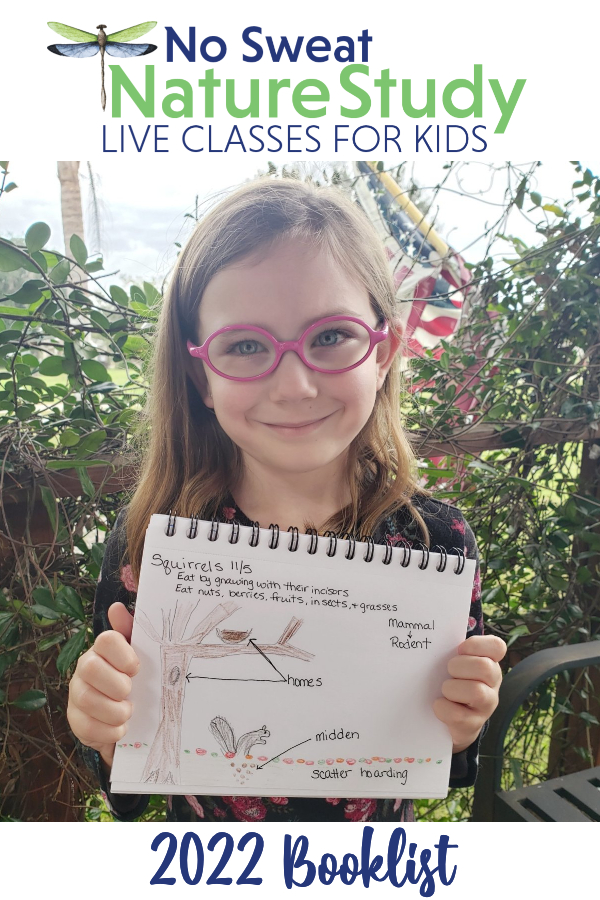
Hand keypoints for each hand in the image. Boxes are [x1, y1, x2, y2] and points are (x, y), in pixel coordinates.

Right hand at [67, 602, 137, 768]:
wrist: (129, 718)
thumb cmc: (133, 680)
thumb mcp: (140, 656)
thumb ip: (132, 632)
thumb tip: (116, 607)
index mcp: (103, 649)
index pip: (106, 639)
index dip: (124, 655)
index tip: (137, 669)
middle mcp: (85, 667)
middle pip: (91, 668)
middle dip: (117, 685)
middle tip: (130, 693)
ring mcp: (77, 694)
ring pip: (87, 700)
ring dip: (115, 711)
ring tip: (127, 713)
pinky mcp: (75, 721)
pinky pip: (87, 727)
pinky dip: (109, 731)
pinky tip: (120, 729)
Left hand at [433, 635, 505, 753]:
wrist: (450, 722)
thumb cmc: (452, 683)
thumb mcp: (455, 664)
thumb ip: (452, 650)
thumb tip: (431, 636)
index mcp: (489, 662)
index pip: (497, 646)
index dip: (477, 644)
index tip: (460, 649)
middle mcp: (493, 683)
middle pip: (484, 667)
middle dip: (458, 666)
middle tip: (448, 671)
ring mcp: (486, 706)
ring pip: (475, 692)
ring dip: (452, 688)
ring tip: (445, 690)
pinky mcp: (473, 725)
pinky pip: (457, 715)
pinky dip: (442, 708)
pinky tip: (439, 705)